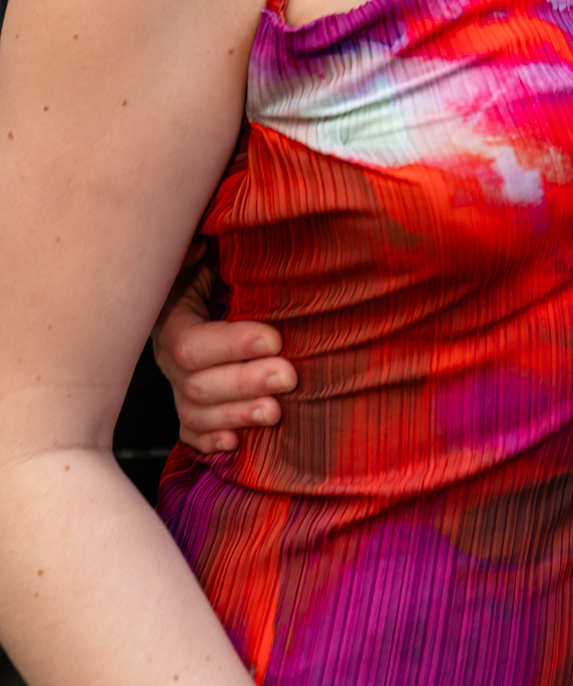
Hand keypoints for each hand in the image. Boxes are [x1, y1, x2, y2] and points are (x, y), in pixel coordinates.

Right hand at [154, 240, 296, 455]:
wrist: (212, 281)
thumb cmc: (218, 259)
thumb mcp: (207, 245)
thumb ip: (200, 245)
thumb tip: (201, 244)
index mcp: (173, 316)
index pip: (192, 342)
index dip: (232, 344)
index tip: (275, 338)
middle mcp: (170, 355)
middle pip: (196, 384)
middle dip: (245, 383)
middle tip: (289, 376)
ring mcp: (179, 384)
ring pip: (197, 412)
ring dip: (238, 414)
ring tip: (276, 411)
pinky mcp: (193, 405)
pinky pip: (193, 433)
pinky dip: (213, 440)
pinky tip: (237, 442)